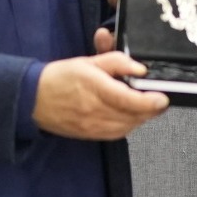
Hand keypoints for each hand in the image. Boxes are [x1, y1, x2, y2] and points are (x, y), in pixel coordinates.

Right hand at [33, 52, 166, 139]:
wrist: (33, 99)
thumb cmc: (61, 77)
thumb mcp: (89, 61)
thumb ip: (117, 62)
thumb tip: (140, 69)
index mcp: (94, 87)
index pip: (128, 99)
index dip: (149, 102)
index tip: (162, 98)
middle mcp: (94, 110)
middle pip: (132, 116)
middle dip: (150, 110)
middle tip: (158, 100)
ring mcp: (92, 126)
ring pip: (127, 127)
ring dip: (140, 118)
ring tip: (145, 107)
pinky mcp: (90, 135)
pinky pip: (117, 134)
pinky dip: (128, 125)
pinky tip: (129, 116)